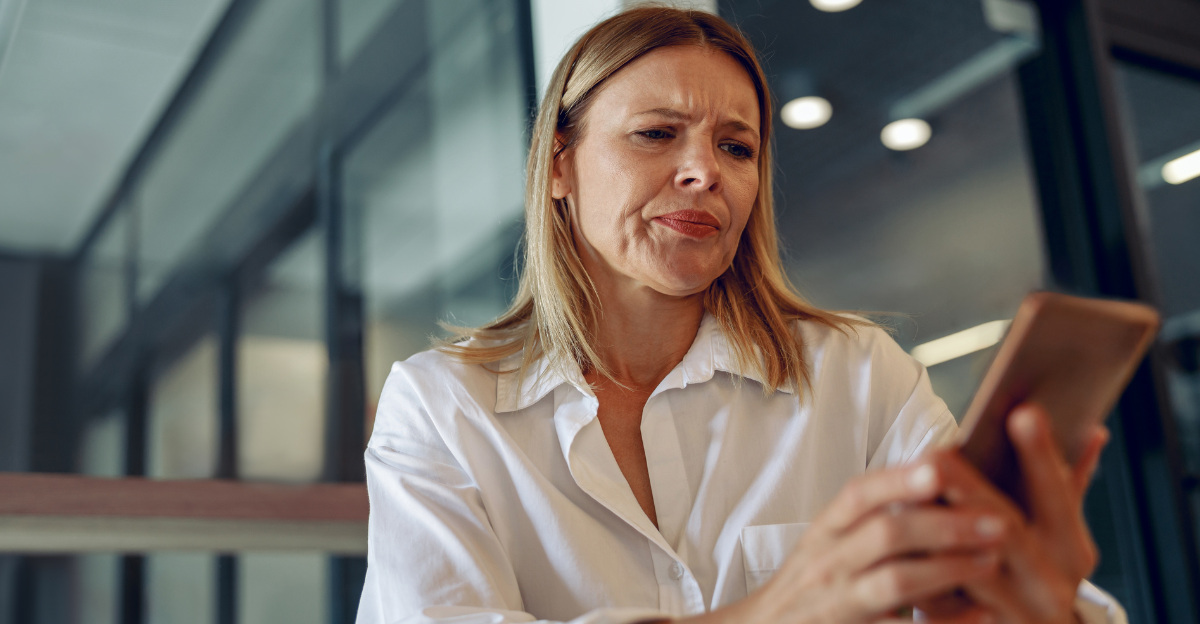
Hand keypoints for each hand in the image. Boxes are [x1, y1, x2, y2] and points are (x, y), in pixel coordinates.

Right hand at [682, 460, 1005, 623]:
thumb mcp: (827, 543)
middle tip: (997, 522)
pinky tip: (977, 615)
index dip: (897, 479)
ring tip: (991, 561)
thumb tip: (932, 471)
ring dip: (949, 570)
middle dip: (944, 525)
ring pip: (895, 582)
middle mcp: (828, 563)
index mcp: (825, 531)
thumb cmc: (811, 584)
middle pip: (885, 535)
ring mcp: (836, 603)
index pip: (857, 495)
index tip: (939, 467)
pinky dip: (942, 623)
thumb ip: (868, 517)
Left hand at [918, 404, 1108, 623]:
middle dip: (972, 490)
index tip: (1023, 412)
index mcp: (1071, 550)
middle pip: (1008, 531)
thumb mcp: (1059, 536)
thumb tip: (1090, 429)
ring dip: (939, 532)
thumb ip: (1067, 486)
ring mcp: (1019, 615)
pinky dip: (923, 577)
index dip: (1041, 457)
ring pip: (973, 570)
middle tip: (939, 453)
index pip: (1059, 497)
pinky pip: (946, 607)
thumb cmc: (1037, 578)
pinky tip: (900, 550)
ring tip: (909, 495)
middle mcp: (1051, 585)